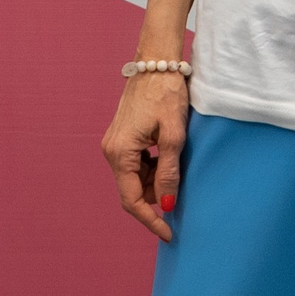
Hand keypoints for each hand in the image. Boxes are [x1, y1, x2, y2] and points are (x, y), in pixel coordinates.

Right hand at [102, 65, 189, 243]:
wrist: (157, 61)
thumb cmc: (165, 94)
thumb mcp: (173, 136)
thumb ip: (169, 172)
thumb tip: (167, 205)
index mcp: (120, 153)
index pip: (132, 200)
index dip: (151, 221)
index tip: (169, 234)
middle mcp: (112, 150)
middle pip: (133, 190)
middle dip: (156, 198)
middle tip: (182, 192)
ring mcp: (116, 143)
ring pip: (135, 178)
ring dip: (155, 181)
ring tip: (178, 166)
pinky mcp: (123, 137)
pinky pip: (136, 164)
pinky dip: (152, 168)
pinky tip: (168, 156)